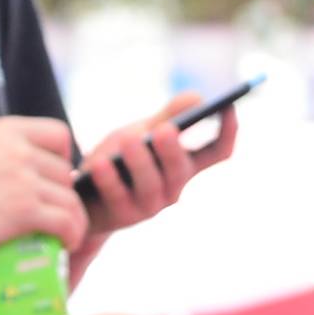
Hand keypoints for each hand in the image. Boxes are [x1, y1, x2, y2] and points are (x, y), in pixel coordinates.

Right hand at [0, 115, 84, 258]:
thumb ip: (1, 148)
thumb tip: (21, 161)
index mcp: (7, 130)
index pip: (58, 133)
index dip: (63, 156)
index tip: (53, 174)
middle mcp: (19, 151)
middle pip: (64, 171)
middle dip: (63, 192)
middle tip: (54, 210)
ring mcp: (23, 181)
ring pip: (69, 199)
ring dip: (73, 218)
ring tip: (67, 232)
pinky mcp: (23, 211)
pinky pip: (65, 221)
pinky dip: (72, 234)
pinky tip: (65, 242)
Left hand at [76, 92, 244, 243]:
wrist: (85, 198)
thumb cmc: (119, 160)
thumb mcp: (142, 133)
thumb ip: (169, 117)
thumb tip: (198, 98)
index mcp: (185, 165)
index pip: (218, 152)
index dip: (228, 131)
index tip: (227, 107)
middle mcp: (174, 187)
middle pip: (182, 169)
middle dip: (173, 150)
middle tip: (165, 129)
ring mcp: (150, 205)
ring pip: (151, 185)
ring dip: (140, 161)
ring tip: (128, 138)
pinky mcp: (123, 216)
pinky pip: (118, 197)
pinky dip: (109, 179)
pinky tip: (99, 163)